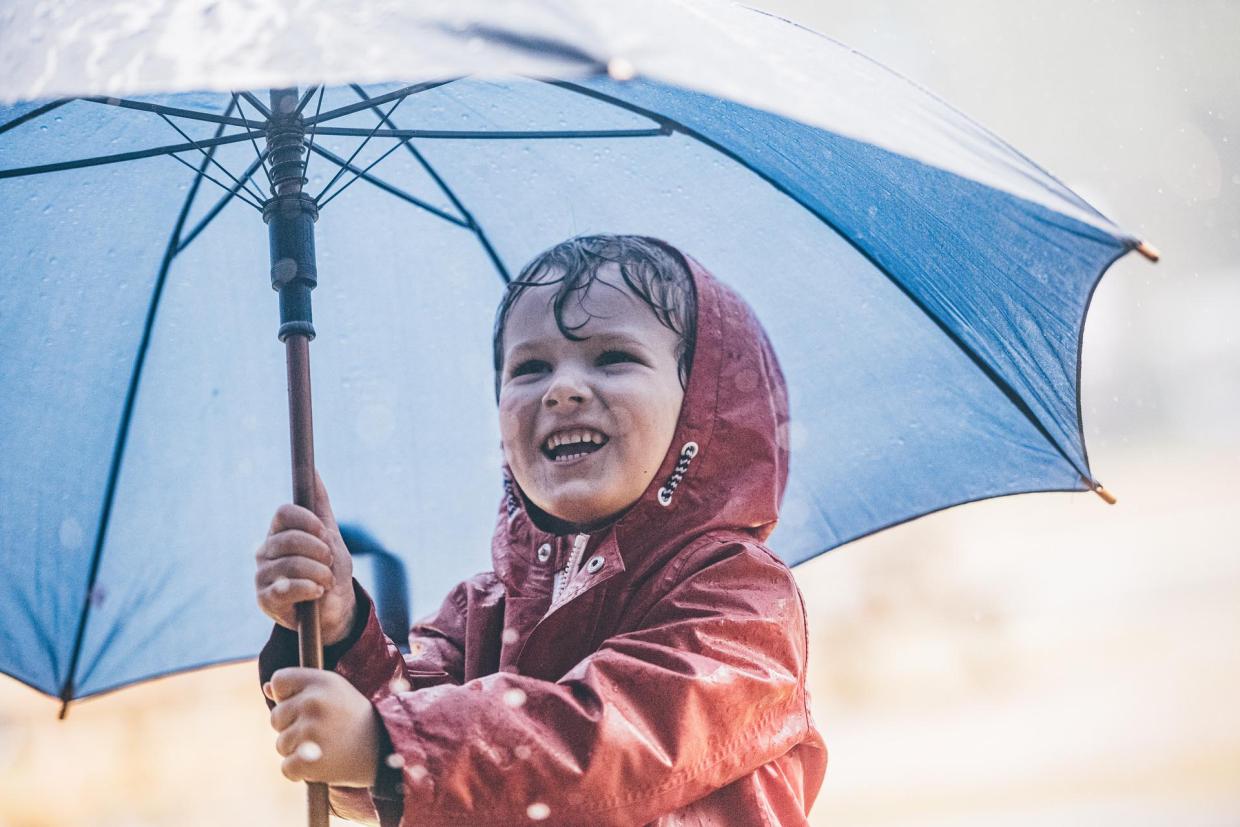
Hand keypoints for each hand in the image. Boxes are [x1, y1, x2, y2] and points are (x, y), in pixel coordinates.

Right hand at [255, 471, 356, 644]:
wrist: (335, 607)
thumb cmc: (330, 568)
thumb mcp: (329, 534)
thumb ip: (319, 504)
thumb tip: (313, 470)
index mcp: (279, 532)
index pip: (284, 513)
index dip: (307, 521)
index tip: (325, 532)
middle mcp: (266, 551)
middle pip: (289, 538)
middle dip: (319, 551)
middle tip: (329, 562)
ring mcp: (262, 575)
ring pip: (291, 564)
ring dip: (319, 572)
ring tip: (327, 581)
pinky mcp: (264, 599)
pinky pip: (286, 588)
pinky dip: (309, 589)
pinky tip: (318, 592)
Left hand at [265, 668, 380, 786]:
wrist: (385, 749)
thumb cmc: (355, 719)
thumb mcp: (335, 692)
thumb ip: (302, 688)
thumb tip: (267, 688)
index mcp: (321, 681)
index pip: (279, 680)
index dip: (286, 695)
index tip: (303, 706)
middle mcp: (314, 702)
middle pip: (275, 716)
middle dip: (291, 727)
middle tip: (321, 730)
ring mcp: (311, 731)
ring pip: (281, 744)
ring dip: (297, 750)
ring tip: (325, 746)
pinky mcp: (309, 759)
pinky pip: (286, 767)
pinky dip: (299, 771)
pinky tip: (320, 764)